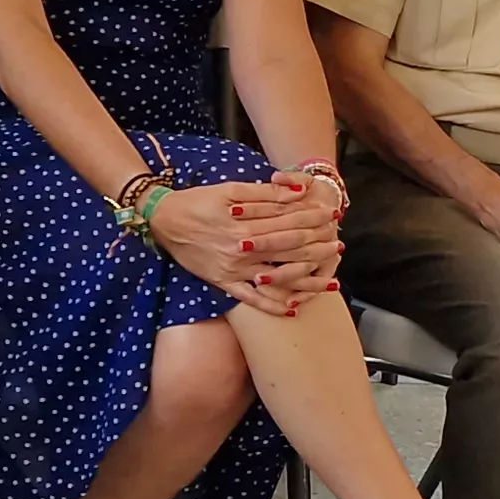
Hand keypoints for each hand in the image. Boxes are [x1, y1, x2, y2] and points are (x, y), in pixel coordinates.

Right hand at [155, 173, 343, 314]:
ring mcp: (233, 269)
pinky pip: (251, 299)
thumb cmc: (197, 201)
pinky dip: (272, 305)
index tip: (330, 217)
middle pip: (288, 250)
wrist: (161, 220)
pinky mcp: (223, 282)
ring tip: (331, 281)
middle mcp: (241, 250)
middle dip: (317, 248)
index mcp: (244, 223)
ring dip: (306, 280)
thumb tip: (298, 191)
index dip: (312, 219)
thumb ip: (265, 193)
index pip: (288, 223)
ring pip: (277, 277)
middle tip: (338, 246)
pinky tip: (294, 308)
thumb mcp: (230, 190)